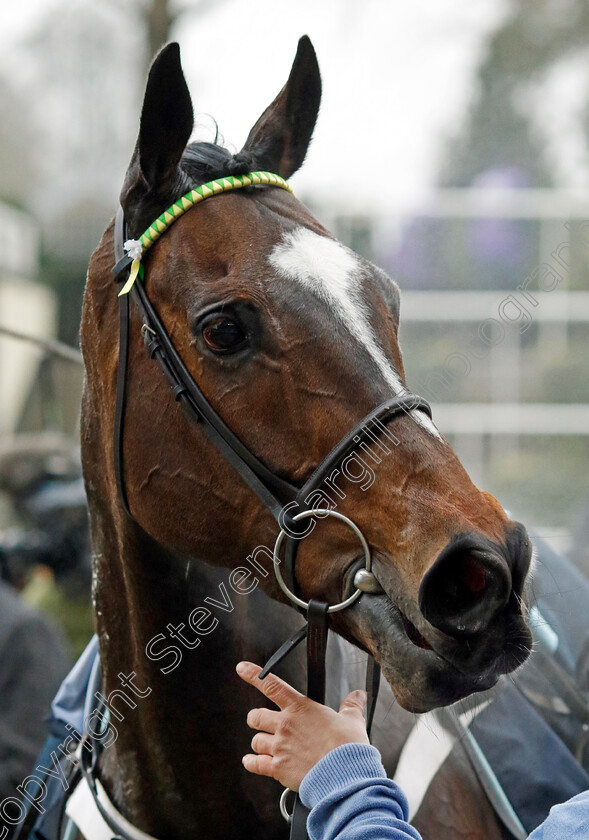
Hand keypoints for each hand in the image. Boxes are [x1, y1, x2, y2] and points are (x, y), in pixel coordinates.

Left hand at [236, 660, 368, 790]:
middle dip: (256, 718)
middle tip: (260, 721)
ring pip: (256, 740)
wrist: (344, 774)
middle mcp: (285, 725)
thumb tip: (358, 695)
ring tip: (266, 746)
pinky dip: (252, 762)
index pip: (271, 685)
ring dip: (259, 743)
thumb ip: (351, 706)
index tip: (241, 668)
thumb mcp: (352, 721)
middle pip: (256, 716)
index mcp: (300, 708)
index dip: (253, 674)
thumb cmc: (348, 746)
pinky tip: (250, 761)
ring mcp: (280, 747)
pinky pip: (256, 764)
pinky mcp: (278, 768)